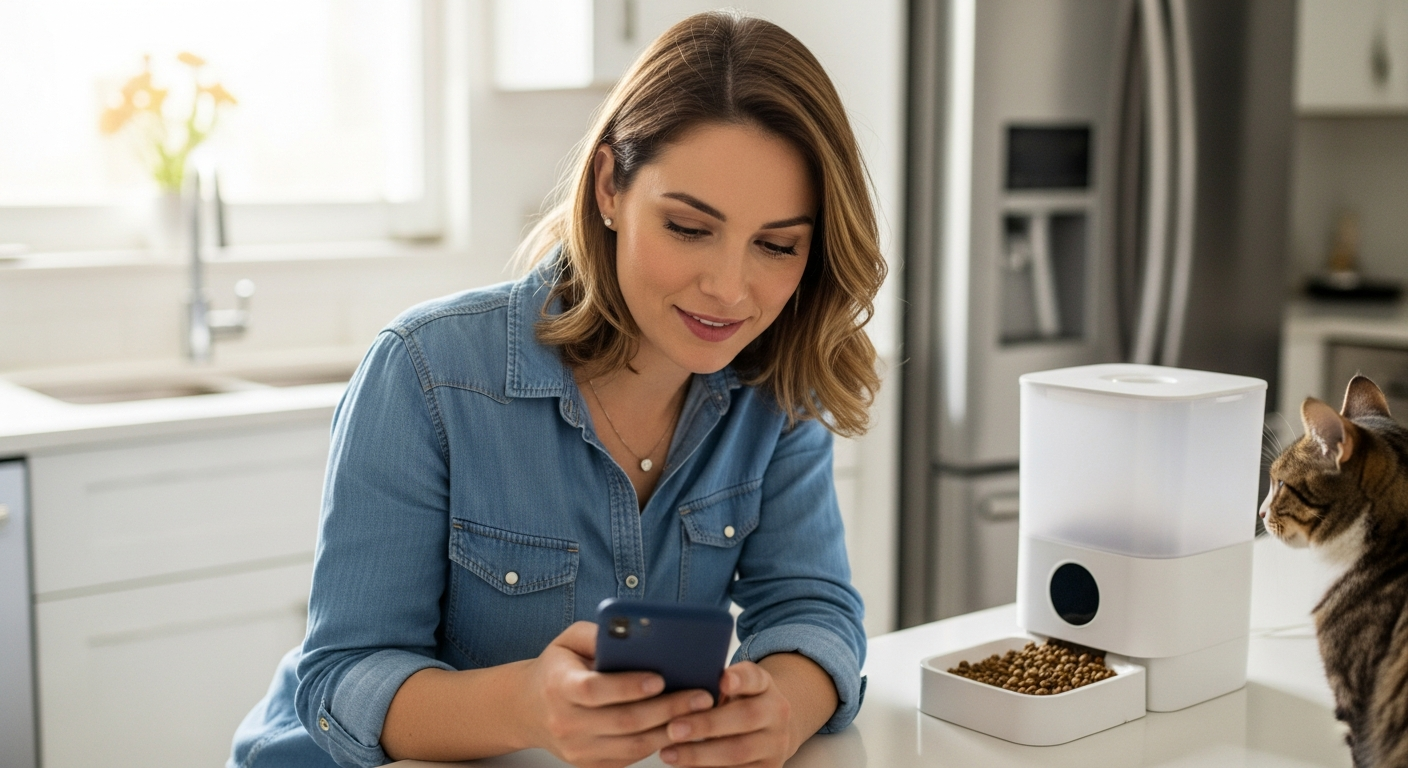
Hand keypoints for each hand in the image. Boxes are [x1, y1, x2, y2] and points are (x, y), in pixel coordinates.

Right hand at [525, 621, 715, 767]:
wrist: (528, 709)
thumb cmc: (558, 666)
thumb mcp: (569, 639)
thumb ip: (599, 633)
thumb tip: (638, 632)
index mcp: (558, 686)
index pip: (595, 690)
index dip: (628, 686)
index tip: (660, 678)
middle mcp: (565, 722)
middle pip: (623, 721)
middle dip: (667, 709)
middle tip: (700, 696)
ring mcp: (577, 750)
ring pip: (632, 746)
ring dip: (670, 730)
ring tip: (700, 713)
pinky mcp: (590, 765)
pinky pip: (630, 758)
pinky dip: (658, 743)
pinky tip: (680, 727)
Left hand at [659, 662, 794, 767]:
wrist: (767, 731)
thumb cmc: (736, 703)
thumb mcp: (732, 686)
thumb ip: (713, 681)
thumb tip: (677, 684)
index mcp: (765, 685)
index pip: (754, 678)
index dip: (740, 679)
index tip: (723, 681)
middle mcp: (777, 713)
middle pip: (746, 717)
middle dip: (707, 724)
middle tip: (673, 729)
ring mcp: (776, 744)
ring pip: (739, 752)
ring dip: (700, 755)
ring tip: (669, 753)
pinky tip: (684, 767)